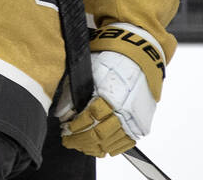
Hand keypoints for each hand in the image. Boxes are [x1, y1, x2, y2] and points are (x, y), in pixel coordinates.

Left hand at [62, 25, 162, 156]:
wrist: (139, 56)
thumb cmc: (112, 59)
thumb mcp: (88, 71)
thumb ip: (72, 93)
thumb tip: (60, 113)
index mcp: (109, 95)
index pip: (89, 119)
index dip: (74, 127)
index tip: (64, 129)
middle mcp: (124, 110)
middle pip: (98, 135)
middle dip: (80, 140)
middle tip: (68, 140)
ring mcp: (135, 119)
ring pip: (112, 142)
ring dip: (93, 147)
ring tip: (80, 145)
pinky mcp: (143, 123)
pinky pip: (127, 142)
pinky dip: (112, 148)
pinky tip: (100, 148)